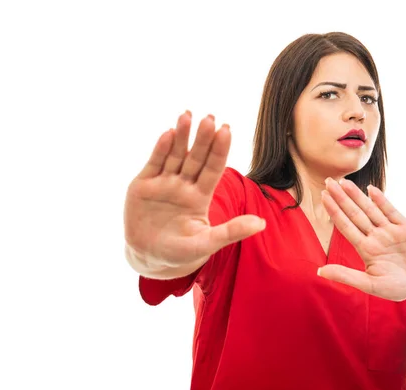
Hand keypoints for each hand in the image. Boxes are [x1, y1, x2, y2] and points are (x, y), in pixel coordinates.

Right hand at [124, 111, 265, 267]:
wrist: (148, 258)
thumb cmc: (181, 253)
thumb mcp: (207, 244)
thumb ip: (231, 231)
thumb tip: (262, 224)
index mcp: (200, 196)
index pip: (213, 169)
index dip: (219, 150)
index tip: (226, 130)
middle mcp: (184, 185)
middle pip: (195, 158)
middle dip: (202, 139)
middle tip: (210, 118)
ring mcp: (163, 183)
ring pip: (175, 156)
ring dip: (181, 136)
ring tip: (187, 115)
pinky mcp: (143, 185)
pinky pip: (154, 163)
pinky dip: (161, 149)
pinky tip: (169, 134)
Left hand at [317, 178, 405, 302]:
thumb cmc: (396, 288)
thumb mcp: (370, 285)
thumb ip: (346, 276)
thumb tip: (319, 271)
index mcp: (365, 248)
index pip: (345, 226)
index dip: (334, 211)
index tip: (323, 197)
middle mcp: (375, 236)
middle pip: (355, 213)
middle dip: (341, 198)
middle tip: (328, 181)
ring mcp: (390, 230)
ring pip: (370, 209)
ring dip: (357, 196)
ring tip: (344, 182)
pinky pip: (391, 211)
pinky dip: (382, 201)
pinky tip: (370, 190)